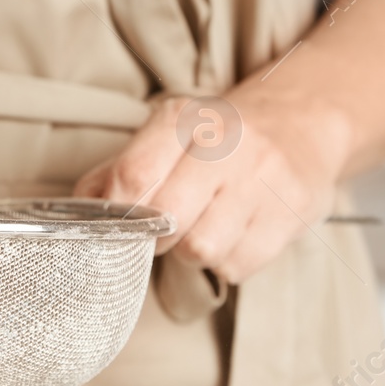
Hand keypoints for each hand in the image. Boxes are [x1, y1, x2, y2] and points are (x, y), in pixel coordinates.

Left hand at [75, 91, 353, 283]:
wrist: (304, 122)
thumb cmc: (221, 139)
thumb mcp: (168, 136)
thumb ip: (118, 170)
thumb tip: (81, 210)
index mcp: (186, 119)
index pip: (134, 175)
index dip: (120, 212)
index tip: (123, 222)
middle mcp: (228, 143)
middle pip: (167, 219)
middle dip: (157, 236)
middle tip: (166, 230)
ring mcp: (265, 178)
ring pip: (202, 249)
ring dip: (193, 252)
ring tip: (205, 227)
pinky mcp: (294, 211)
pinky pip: (237, 266)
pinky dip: (228, 262)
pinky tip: (235, 234)